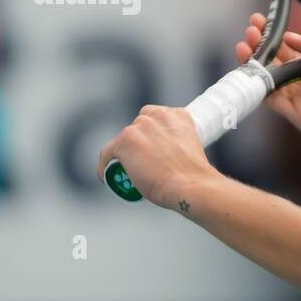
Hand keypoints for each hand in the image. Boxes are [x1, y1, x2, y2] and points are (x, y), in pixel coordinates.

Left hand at [97, 105, 217, 210]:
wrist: (191, 185)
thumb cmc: (194, 176)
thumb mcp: (191, 148)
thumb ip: (179, 143)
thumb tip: (168, 156)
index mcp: (177, 114)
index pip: (155, 118)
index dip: (151, 134)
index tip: (152, 148)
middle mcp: (157, 116)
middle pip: (137, 127)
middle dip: (138, 143)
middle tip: (143, 163)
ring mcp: (139, 128)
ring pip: (123, 141)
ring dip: (125, 154)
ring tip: (130, 172)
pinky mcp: (125, 142)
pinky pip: (107, 153)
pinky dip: (105, 165)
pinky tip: (107, 176)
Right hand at [235, 13, 300, 153]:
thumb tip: (288, 36)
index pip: (284, 48)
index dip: (271, 35)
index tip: (259, 20)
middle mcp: (299, 80)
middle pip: (271, 62)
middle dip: (258, 45)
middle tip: (251, 30)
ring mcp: (295, 97)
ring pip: (266, 79)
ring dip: (254, 63)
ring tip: (246, 45)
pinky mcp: (294, 113)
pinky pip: (271, 99)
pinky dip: (259, 85)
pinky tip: (253, 70)